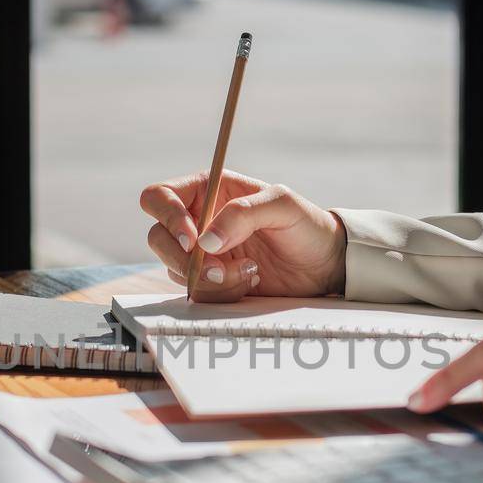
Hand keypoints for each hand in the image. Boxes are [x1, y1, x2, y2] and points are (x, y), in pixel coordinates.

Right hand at [139, 170, 346, 302]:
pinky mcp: (211, 282)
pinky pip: (197, 292)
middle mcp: (198, 220)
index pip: (159, 197)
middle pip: (158, 239)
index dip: (168, 218)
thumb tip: (206, 241)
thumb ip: (243, 213)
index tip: (195, 242)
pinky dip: (221, 293)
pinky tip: (250, 281)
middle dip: (185, 259)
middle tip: (222, 267)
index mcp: (208, 189)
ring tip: (251, 271)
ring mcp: (202, 254)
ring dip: (211, 279)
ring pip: (176, 271)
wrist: (324, 266)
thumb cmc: (307, 225)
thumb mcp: (282, 205)